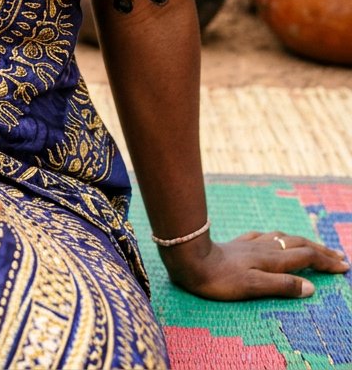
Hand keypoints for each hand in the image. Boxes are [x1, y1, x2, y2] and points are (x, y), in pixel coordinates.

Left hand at [163, 230, 348, 299]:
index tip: (343, 266)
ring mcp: (251, 244)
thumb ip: (282, 286)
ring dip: (301, 242)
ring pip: (283, 238)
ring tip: (312, 245)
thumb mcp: (253, 287)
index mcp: (271, 259)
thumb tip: (311, 287)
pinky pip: (264, 237)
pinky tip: (273, 238)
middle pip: (298, 245)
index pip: (306, 258)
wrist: (188, 259)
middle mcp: (264, 248)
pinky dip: (277, 238)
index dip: (325, 262)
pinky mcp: (238, 243)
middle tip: (338, 256)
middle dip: (320, 250)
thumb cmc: (220, 279)